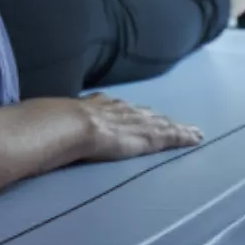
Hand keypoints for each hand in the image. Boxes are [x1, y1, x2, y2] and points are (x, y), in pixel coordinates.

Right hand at [70, 94, 201, 161]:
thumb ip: (62, 120)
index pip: (123, 109)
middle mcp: (124, 109)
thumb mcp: (60, 116)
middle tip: (173, 122)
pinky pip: (172, 135)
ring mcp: (139, 121)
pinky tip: (196, 138)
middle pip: (147, 114)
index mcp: (102, 105)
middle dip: (160, 119)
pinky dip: (184, 136)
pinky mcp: (150, 136)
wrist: (72, 124)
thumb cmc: (59, 123)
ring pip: (163, 123)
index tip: (140, 115)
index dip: (134, 114)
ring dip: (177, 127)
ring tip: (191, 131)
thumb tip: (48, 122)